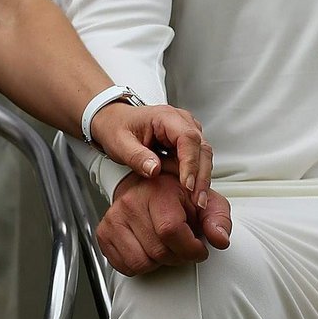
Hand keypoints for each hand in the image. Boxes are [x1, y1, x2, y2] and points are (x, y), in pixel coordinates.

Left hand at [89, 102, 212, 205]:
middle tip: (197, 199)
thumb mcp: (120, 144)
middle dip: (201, 176)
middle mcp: (181, 122)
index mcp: (165, 117)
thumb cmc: (117, 128)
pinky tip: (194, 193)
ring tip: (198, 201)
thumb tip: (155, 169)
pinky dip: (197, 177)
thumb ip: (137, 156)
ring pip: (203, 155)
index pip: (187, 138)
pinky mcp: (185, 144)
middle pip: (201, 148)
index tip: (187, 184)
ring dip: (202, 178)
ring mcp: (186, 132)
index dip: (190, 162)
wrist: (114, 122)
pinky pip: (197, 159)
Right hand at [97, 171, 230, 276]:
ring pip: (142, 263)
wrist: (150, 188)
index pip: (171, 231)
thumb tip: (219, 239)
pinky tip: (149, 248)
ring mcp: (113, 218)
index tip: (199, 248)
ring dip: (159, 262)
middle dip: (178, 257)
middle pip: (159, 252)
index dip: (191, 248)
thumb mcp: (207, 203)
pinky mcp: (104, 233)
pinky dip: (141, 265)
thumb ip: (219, 220)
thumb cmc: (178, 197)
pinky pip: (125, 267)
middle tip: (182, 246)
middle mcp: (130, 202)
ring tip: (165, 245)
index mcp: (157, 190)